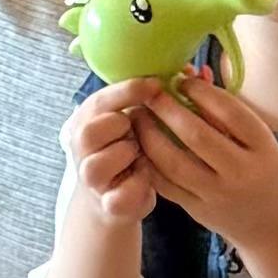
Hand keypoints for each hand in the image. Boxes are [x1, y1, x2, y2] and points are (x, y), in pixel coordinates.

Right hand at [65, 82, 158, 231]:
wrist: (112, 196)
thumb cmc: (129, 148)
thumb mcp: (135, 117)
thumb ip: (155, 95)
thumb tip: (197, 72)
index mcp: (85, 119)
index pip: (99, 101)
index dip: (128, 91)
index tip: (156, 85)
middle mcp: (80, 149)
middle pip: (91, 131)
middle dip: (121, 128)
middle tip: (137, 131)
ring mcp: (90, 180)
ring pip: (98, 166)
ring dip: (127, 157)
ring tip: (140, 156)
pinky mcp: (107, 205)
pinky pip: (120, 197)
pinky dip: (138, 187)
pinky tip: (145, 179)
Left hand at [133, 67, 277, 249]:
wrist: (271, 224)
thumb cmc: (263, 170)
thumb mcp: (260, 140)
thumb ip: (228, 111)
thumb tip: (193, 75)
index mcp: (263, 148)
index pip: (229, 111)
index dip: (200, 91)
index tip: (182, 79)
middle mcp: (241, 173)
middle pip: (196, 135)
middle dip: (166, 109)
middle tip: (149, 92)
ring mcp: (217, 195)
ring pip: (173, 162)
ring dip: (149, 135)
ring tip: (138, 115)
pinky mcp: (197, 210)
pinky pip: (165, 184)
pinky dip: (148, 161)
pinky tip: (140, 144)